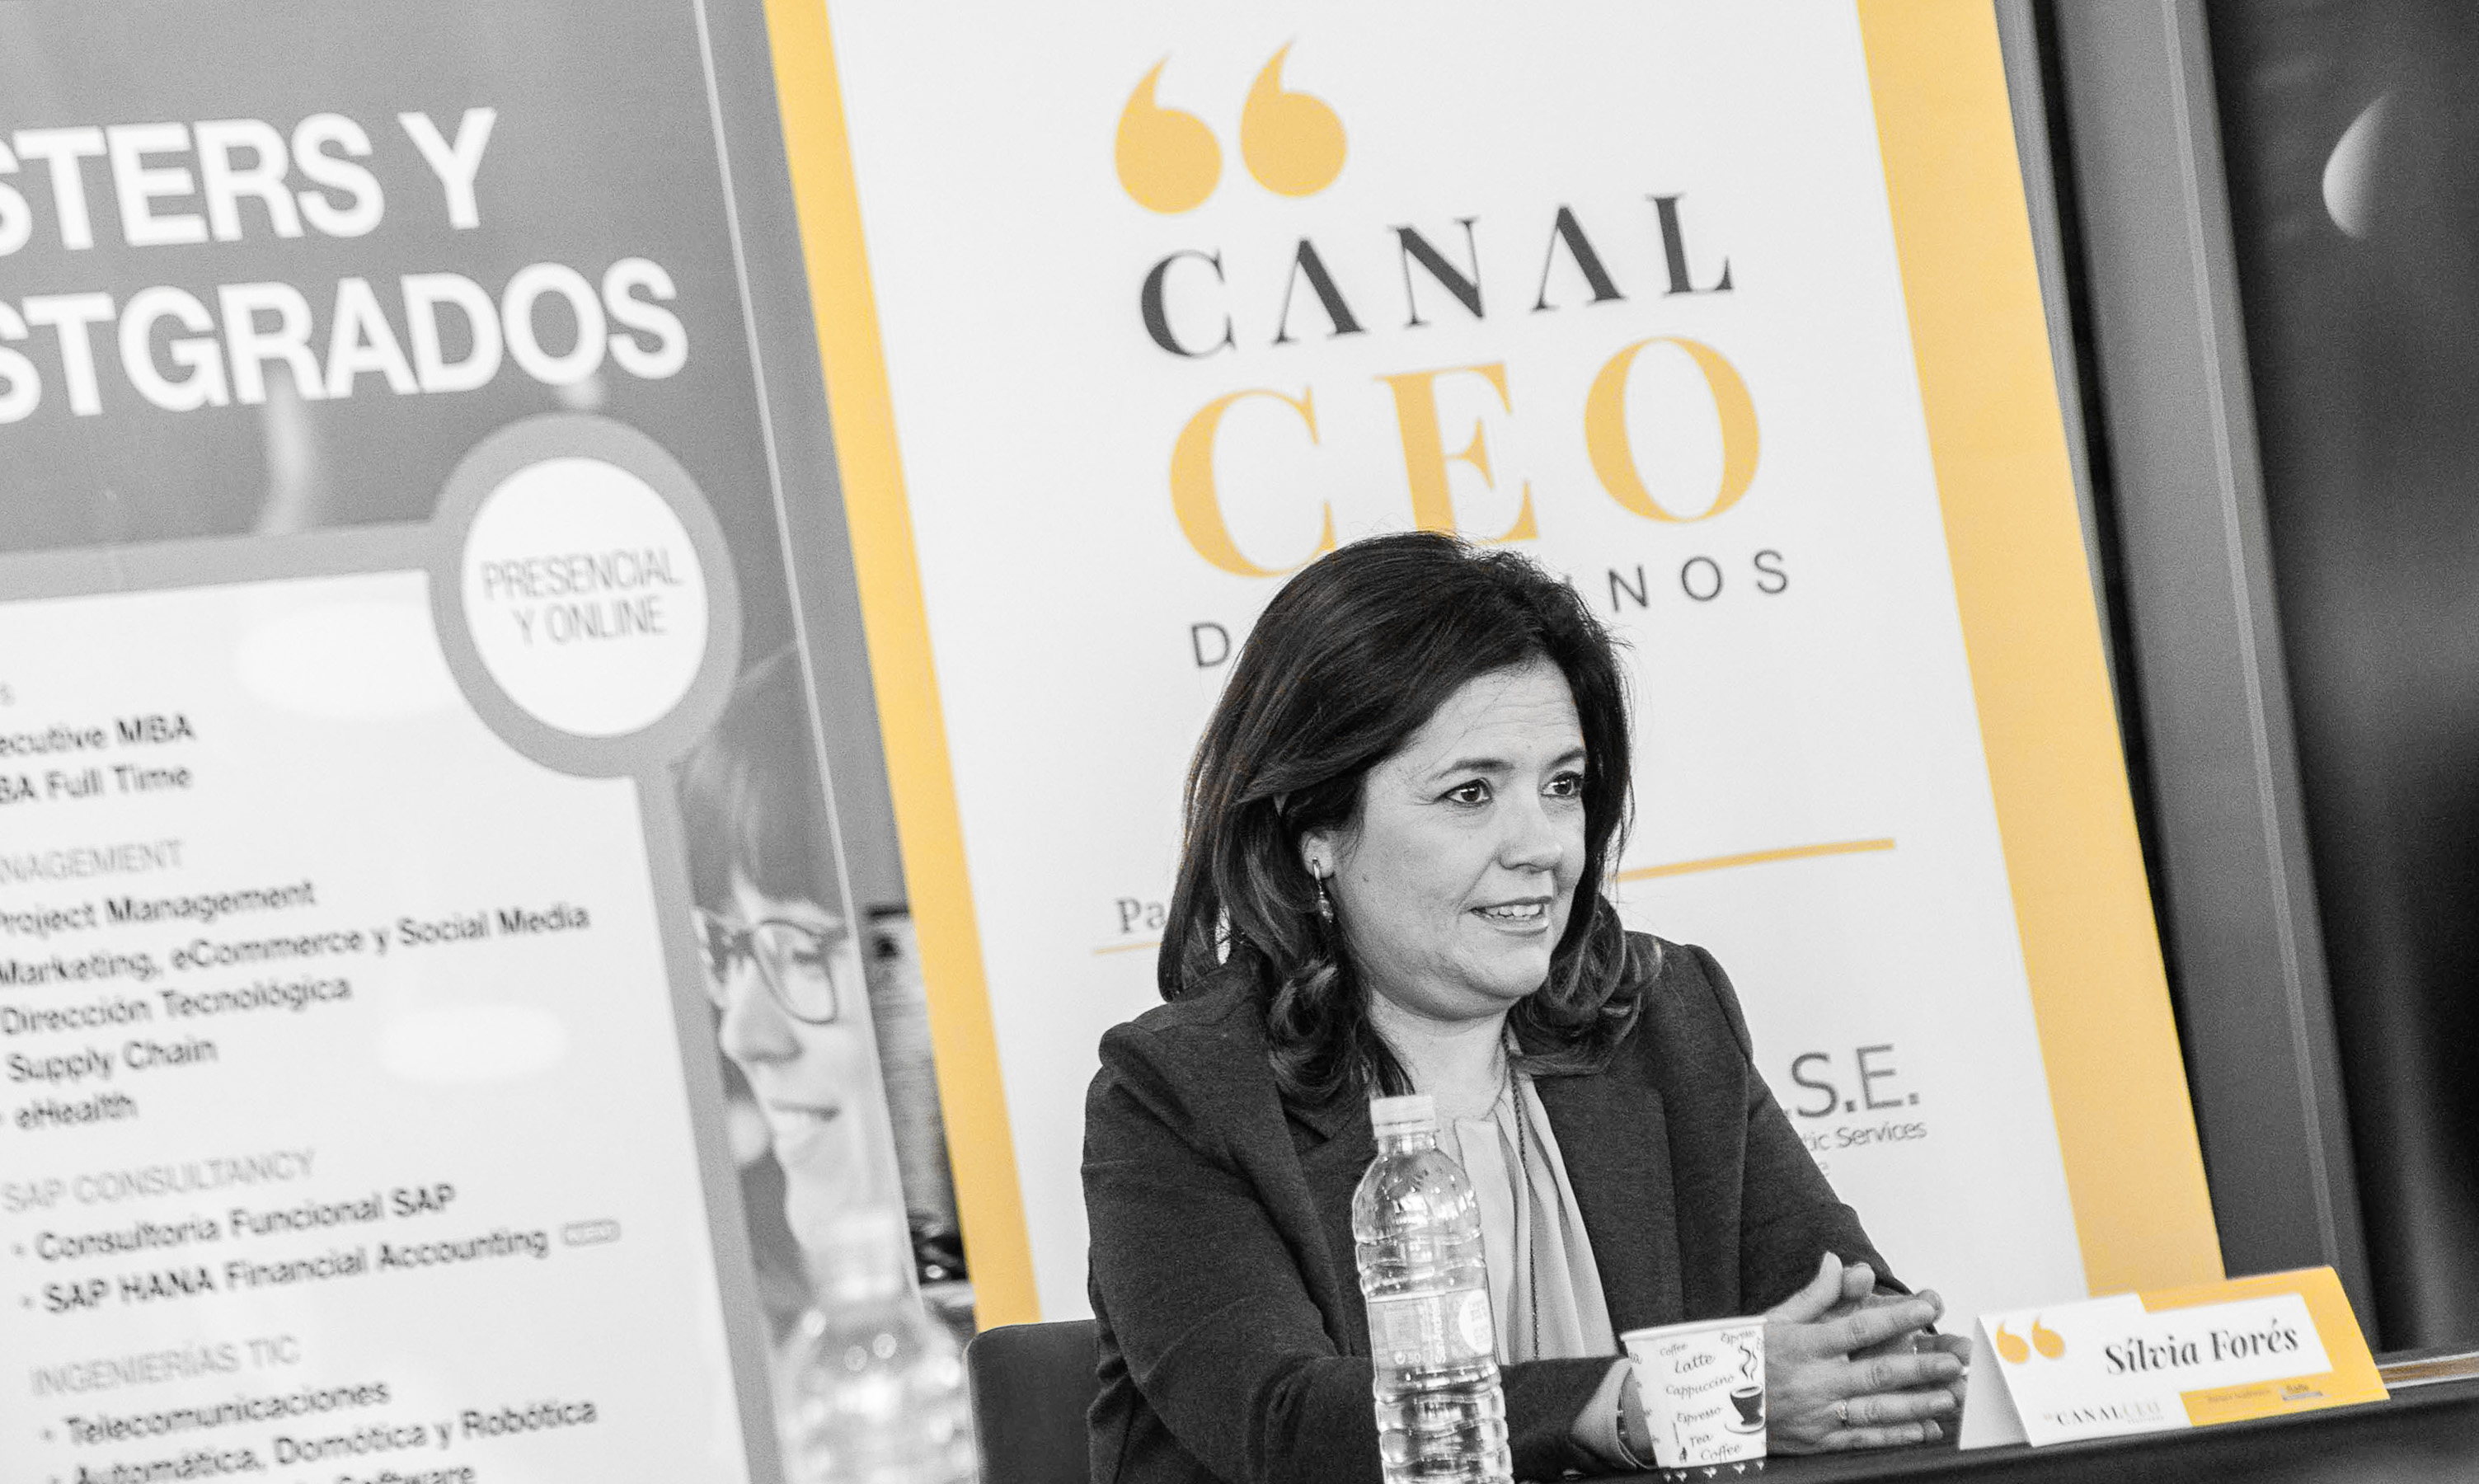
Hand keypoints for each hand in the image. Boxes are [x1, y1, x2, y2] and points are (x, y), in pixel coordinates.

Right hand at [1763, 1254, 1965, 1452]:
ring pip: (1876, 1410)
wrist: (1711, 1405)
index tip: (1925, 1309)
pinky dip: (1896, 1436)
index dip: (1895, 1318)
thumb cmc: (1745, 1358)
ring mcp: (1817, 1414)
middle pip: (1876, 1373)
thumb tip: (1838, 1261)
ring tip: (1949, 1395)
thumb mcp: (1774, 1319)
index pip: (1857, 1328)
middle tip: (1953, 1361)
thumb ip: (1814, 1294)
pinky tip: (1923, 1429)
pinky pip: (1864, 1438)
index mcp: (1803, 1345)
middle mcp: (1813, 1380)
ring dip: (1917, 1404)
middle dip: (1920, 1367)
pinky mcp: (1819, 1441)